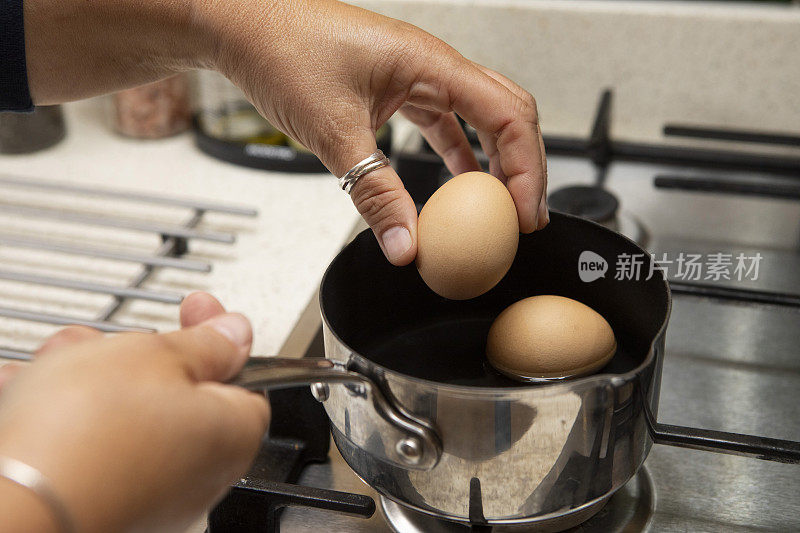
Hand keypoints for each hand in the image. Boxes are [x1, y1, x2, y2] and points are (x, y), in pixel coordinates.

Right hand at [0, 293, 268, 532]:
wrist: (12, 508)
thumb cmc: (88, 435)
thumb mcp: (157, 355)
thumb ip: (205, 343)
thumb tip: (235, 335)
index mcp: (230, 436)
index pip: (244, 377)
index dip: (217, 337)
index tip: (193, 308)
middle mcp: (196, 476)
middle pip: (175, 393)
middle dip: (133, 355)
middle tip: (105, 343)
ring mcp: (146, 494)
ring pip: (122, 415)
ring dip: (85, 381)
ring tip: (53, 369)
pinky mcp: (97, 504)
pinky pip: (84, 447)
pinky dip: (57, 418)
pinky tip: (25, 399)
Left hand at [205, 0, 547, 263]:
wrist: (240, 24)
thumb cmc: (281, 49)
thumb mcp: (333, 131)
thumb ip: (374, 193)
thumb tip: (406, 245)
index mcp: (432, 64)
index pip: (509, 116)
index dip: (527, 170)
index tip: (526, 214)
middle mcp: (433, 66)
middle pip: (508, 114)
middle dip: (525, 166)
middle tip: (526, 216)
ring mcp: (416, 75)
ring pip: (480, 118)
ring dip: (496, 162)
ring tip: (504, 207)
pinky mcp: (395, 88)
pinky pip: (444, 122)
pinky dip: (459, 155)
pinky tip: (459, 183)